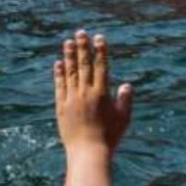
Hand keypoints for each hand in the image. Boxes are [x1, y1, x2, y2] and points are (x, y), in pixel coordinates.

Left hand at [54, 30, 133, 154]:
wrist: (88, 153)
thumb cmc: (109, 138)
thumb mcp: (123, 119)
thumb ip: (125, 100)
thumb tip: (126, 84)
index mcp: (102, 93)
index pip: (101, 66)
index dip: (100, 50)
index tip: (99, 38)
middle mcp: (86, 93)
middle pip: (84, 65)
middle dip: (83, 47)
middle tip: (80, 32)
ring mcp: (72, 99)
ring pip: (71, 72)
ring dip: (70, 56)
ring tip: (68, 42)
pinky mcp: (62, 107)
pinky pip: (60, 86)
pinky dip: (59, 74)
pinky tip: (58, 64)